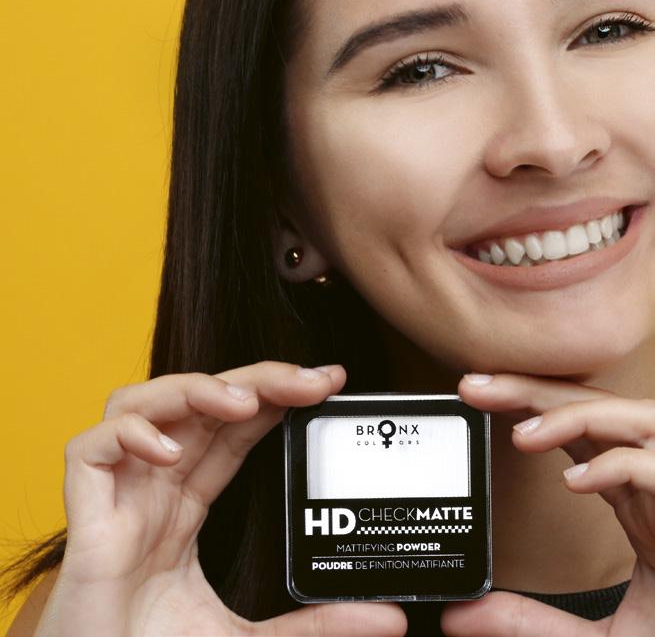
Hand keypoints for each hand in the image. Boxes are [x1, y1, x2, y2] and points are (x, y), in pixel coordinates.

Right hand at [35, 361, 406, 636]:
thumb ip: (313, 625)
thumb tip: (390, 621)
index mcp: (185, 504)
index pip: (234, 429)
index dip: (275, 398)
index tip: (328, 383)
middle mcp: (154, 486)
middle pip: (200, 402)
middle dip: (256, 380)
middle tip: (312, 380)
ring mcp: (119, 495)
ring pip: (142, 403)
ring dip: (194, 390)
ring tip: (242, 403)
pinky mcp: (85, 516)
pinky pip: (92, 448)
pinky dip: (129, 435)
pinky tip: (167, 453)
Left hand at [441, 373, 654, 636]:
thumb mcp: (606, 635)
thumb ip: (533, 625)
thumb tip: (459, 618)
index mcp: (632, 491)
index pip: (571, 428)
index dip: (524, 404)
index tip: (472, 397)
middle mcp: (653, 474)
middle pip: (586, 409)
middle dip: (529, 391)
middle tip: (471, 386)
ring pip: (626, 418)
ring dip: (571, 417)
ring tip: (520, 435)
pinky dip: (619, 466)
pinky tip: (577, 482)